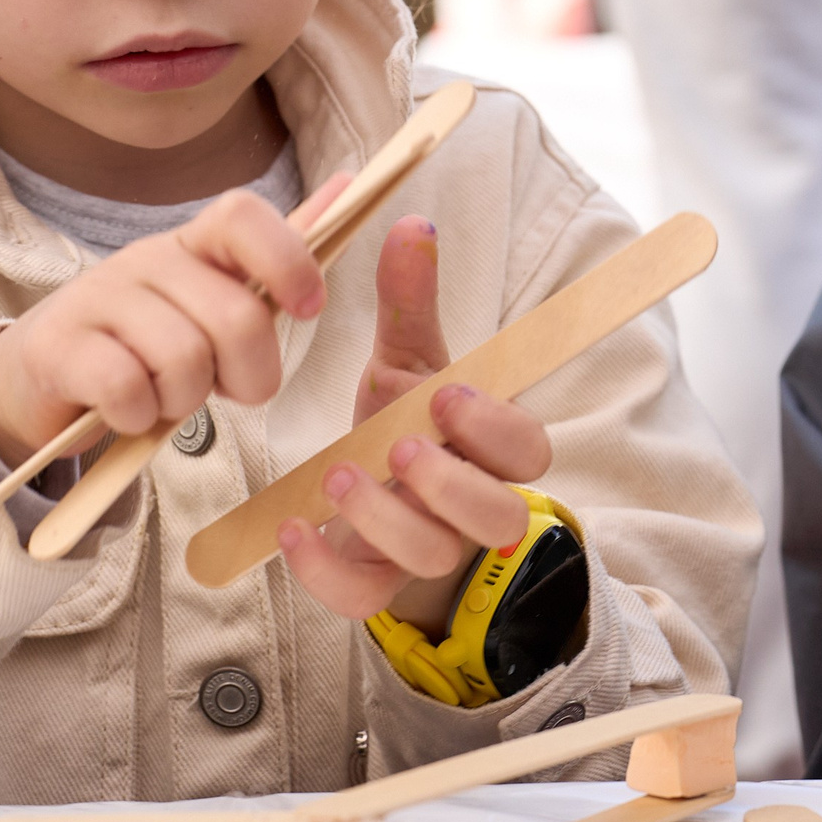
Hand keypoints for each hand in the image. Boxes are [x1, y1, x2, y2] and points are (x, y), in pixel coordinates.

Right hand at [0, 184, 332, 468]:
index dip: (289, 261)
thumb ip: (279, 254)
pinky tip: (127, 411)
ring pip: (184, 358)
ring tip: (165, 397)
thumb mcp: (217, 297)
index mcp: (193, 244)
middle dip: (249, 375)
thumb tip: (350, 187)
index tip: (308, 309)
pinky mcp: (58, 346)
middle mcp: (146, 258)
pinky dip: (139, 415)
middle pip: (235, 316)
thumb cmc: (150, 341)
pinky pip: (128, 387)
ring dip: (186, 400)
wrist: (46, 377)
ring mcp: (97, 297)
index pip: (244, 216)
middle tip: (224, 390)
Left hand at [275, 215, 555, 622]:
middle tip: (401, 444)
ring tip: (339, 476)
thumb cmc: (405, 424)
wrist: (374, 497)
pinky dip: (326, 572)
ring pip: (433, 556)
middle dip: (451, 484)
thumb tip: (413, 224)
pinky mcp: (376, 582)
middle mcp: (470, 507)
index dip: (495, 429)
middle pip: (498, 517)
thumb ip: (411, 301)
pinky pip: (364, 597)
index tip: (447, 394)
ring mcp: (427, 550)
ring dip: (388, 519)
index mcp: (491, 448)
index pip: (528, 449)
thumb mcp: (407, 360)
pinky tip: (293, 529)